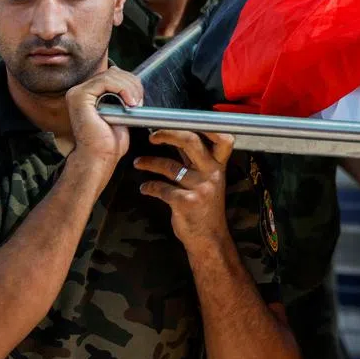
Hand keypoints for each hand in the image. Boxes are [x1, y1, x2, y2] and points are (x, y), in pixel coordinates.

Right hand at [65, 67, 142, 167]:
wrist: (101, 157)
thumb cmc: (109, 141)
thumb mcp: (121, 112)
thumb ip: (122, 95)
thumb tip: (132, 81)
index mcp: (90, 94)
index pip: (113, 75)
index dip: (131, 83)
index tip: (139, 99)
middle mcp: (80, 91)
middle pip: (113, 73)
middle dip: (132, 84)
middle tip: (138, 102)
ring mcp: (77, 92)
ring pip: (111, 76)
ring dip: (129, 88)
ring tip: (134, 104)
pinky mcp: (79, 96)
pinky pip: (105, 81)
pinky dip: (122, 89)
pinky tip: (128, 102)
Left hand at [135, 131, 236, 246]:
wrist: (209, 238)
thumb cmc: (206, 207)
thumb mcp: (208, 181)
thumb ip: (196, 160)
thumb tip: (177, 137)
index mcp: (218, 165)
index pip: (221, 138)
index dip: (205, 126)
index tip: (183, 120)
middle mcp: (212, 173)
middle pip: (191, 141)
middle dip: (168, 134)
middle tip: (153, 135)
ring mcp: (200, 187)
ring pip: (169, 165)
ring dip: (149, 162)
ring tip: (138, 163)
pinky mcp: (186, 202)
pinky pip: (160, 188)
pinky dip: (148, 187)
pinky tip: (144, 187)